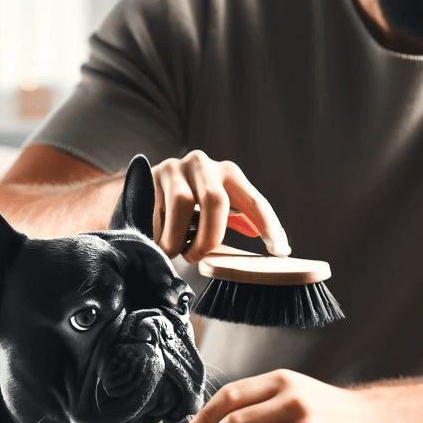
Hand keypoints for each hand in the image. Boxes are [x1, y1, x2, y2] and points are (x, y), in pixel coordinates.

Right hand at [150, 150, 289, 262]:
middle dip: (208, 237)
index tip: (280, 251)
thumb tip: (272, 242)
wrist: (141, 189)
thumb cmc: (188, 207)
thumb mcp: (214, 210)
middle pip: (215, 200)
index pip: (255, 201)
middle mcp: (204, 164)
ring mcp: (175, 167)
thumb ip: (238, 220)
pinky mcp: (149, 175)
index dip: (270, 226)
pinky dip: (158, 232)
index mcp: (228, 173)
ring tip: (174, 250)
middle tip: (197, 257)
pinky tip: (157, 238)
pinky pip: (156, 209)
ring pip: (182, 204)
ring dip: (177, 237)